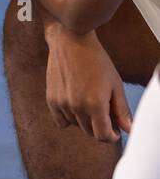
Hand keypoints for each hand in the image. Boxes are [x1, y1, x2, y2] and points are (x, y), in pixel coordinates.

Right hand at [45, 26, 131, 142]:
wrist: (71, 42)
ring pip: (76, 126)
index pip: (103, 135)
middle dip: (100, 127)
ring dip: (85, 121)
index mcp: (95, 104)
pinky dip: (70, 118)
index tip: (115, 131)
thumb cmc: (96, 60)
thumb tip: (128, 129)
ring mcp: (62, 104)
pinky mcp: (51, 100)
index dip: (111, 136)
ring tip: (90, 101)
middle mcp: (76, 106)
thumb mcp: (115, 84)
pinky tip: (76, 105)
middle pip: (90, 132)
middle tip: (105, 112)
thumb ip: (121, 109)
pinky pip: (61, 121)